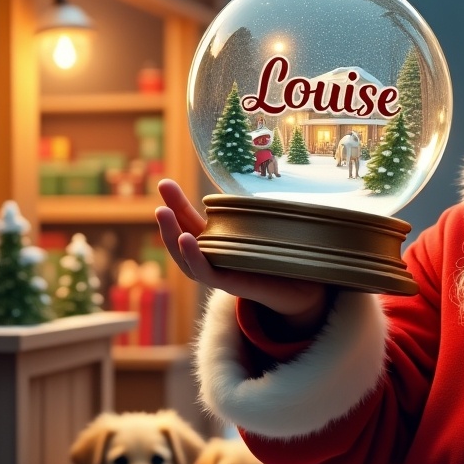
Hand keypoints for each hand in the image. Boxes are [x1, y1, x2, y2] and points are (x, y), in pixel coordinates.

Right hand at [155, 179, 328, 330]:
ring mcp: (217, 272)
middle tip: (162, 187)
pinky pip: (204, 272)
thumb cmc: (281, 257)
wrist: (301, 290)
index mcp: (214, 243)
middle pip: (181, 237)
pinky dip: (193, 256)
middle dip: (169, 214)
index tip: (164, 182)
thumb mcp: (262, 227)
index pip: (189, 221)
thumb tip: (257, 173)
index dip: (177, 202)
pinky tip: (185, 239)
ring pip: (185, 257)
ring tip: (162, 211)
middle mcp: (211, 258)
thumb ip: (253, 208)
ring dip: (172, 234)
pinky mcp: (228, 284)